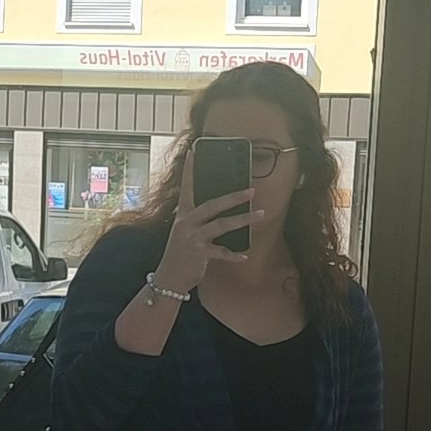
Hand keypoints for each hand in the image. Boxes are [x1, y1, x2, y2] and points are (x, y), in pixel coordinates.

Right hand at [152, 150, 263, 293]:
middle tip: (252, 190)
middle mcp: (187, 223)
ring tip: (260, 215)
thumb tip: (219, 208)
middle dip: (234, 197)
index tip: (193, 151)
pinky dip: (234, 255)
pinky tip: (244, 256)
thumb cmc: (180, 254)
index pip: (186, 187)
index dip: (189, 170)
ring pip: (221, 224)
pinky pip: (221, 251)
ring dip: (243, 219)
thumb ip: (198, 220)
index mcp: (183, 215)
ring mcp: (193, 238)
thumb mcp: (185, 232)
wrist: (169, 278)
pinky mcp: (199, 253)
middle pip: (212, 204)